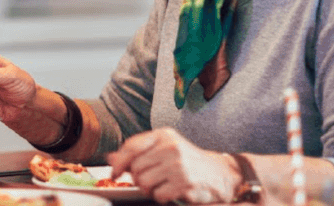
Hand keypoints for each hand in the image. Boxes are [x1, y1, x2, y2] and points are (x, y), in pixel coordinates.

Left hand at [107, 127, 237, 203]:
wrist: (222, 173)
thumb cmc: (189, 162)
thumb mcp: (164, 150)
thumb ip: (138, 153)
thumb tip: (110, 158)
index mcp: (164, 135)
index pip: (131, 146)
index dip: (119, 162)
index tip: (115, 174)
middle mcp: (171, 146)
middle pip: (136, 168)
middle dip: (139, 180)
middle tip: (150, 182)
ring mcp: (178, 164)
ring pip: (144, 182)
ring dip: (150, 190)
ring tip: (161, 187)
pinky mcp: (185, 182)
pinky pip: (158, 195)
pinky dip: (162, 197)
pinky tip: (172, 192)